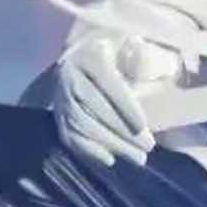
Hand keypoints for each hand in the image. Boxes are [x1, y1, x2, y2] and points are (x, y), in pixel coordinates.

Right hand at [54, 31, 157, 168]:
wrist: (89, 54)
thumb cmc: (122, 52)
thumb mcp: (137, 47)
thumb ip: (145, 58)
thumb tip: (148, 67)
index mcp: (90, 54)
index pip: (107, 83)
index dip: (125, 106)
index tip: (143, 126)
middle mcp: (69, 73)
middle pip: (94, 106)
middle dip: (122, 131)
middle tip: (147, 147)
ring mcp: (60, 94)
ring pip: (81, 124)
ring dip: (110, 144)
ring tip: (137, 157)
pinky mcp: (58, 112)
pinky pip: (69, 134)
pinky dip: (88, 150)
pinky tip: (109, 159)